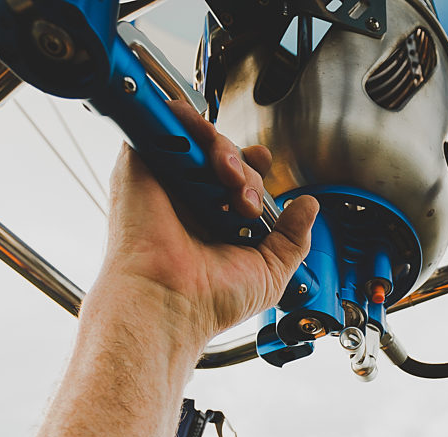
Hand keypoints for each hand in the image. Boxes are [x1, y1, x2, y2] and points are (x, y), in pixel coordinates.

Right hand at [94, 94, 318, 348]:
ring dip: (224, 151)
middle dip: (246, 169)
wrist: (171, 302)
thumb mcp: (270, 271)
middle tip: (246, 201)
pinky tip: (205, 161)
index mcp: (213, 220)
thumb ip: (293, 237)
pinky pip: (162, 122)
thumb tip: (309, 206)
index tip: (264, 170)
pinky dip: (187, 125)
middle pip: (224, 154)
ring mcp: (163, 182)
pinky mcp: (138, 167)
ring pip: (199, 136)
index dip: (253, 166)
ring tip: (230, 182)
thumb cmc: (210, 300)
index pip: (235, 174)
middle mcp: (187, 200)